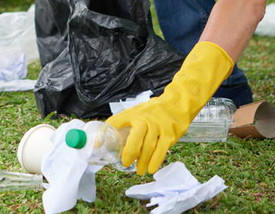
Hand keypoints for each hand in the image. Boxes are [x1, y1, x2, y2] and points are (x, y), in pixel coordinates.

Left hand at [106, 41, 233, 173]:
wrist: (176, 104)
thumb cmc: (152, 113)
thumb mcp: (136, 113)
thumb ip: (124, 125)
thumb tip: (107, 141)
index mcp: (132, 113)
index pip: (115, 121)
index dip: (105, 133)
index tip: (98, 145)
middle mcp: (144, 118)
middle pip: (136, 137)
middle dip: (130, 152)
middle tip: (125, 163)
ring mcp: (158, 126)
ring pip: (149, 146)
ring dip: (143, 161)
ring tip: (139, 171)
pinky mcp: (169, 134)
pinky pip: (161, 150)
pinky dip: (156, 161)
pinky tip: (151, 169)